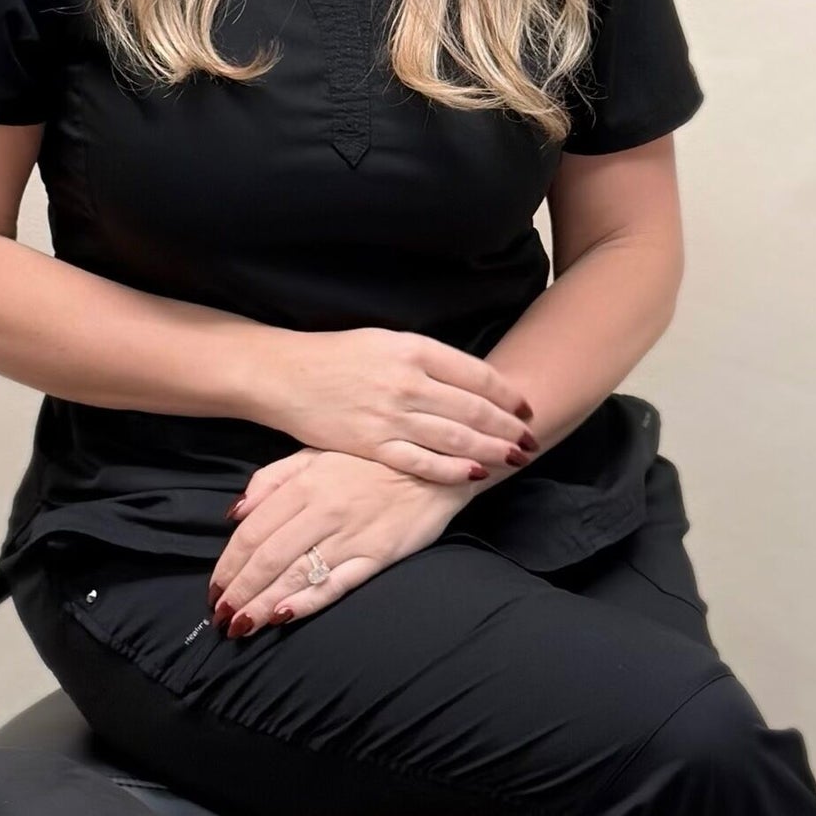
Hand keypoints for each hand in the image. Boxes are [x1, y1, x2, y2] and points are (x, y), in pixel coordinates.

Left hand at [211, 449, 478, 632]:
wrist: (435, 465)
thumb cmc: (369, 460)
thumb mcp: (316, 453)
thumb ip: (272, 480)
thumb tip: (236, 513)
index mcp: (304, 484)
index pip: (253, 531)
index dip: (229, 563)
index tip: (215, 588)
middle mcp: (323, 510)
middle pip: (269, 557)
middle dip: (240, 591)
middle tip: (221, 616)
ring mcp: (351, 535)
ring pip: (297, 575)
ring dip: (264, 603)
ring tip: (242, 625)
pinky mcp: (377, 556)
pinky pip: (336, 584)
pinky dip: (307, 602)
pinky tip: (284, 617)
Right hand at [234, 327, 539, 485]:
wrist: (284, 374)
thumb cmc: (336, 356)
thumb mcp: (386, 341)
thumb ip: (427, 360)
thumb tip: (470, 382)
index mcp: (413, 349)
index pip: (475, 374)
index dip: (506, 393)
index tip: (524, 407)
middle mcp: (406, 381)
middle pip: (473, 408)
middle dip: (507, 427)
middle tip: (531, 439)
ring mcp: (390, 415)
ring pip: (455, 437)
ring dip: (491, 449)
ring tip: (514, 457)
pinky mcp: (372, 444)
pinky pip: (422, 461)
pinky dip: (452, 469)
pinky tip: (475, 474)